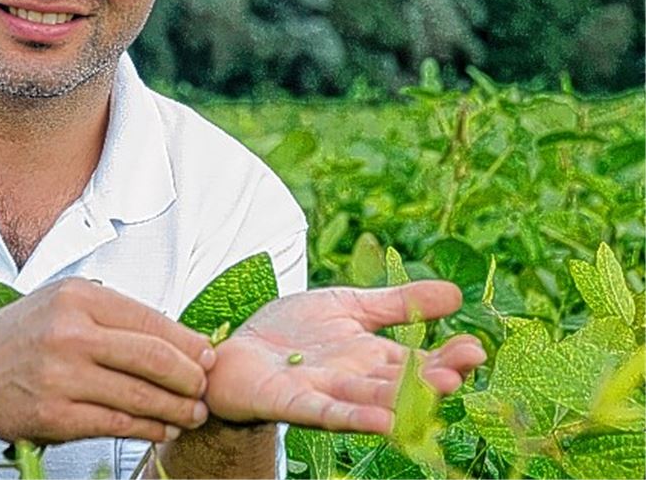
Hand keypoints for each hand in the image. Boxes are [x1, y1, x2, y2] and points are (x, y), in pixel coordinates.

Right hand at [0, 278, 215, 443]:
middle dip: (190, 377)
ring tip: (194, 413)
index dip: (188, 342)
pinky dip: (148, 428)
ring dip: (176, 408)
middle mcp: (69, 332)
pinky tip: (161, 428)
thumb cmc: (19, 338)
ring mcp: (61, 376)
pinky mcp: (54, 416)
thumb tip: (175, 336)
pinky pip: (117, 424)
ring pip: (139, 395)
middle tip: (206, 387)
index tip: (208, 356)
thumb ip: (111, 315)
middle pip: (152, 357)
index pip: (150, 320)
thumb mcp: (60, 304)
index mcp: (77, 297)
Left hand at [202, 281, 485, 433]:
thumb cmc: (293, 331)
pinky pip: (328, 413)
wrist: (237, 348)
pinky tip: (383, 420)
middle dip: (432, 376)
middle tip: (464, 367)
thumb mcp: (349, 305)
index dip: (447, 357)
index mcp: (373, 356)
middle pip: (401, 381)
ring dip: (404, 397)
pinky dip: (355, 416)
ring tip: (439, 389)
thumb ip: (397, 302)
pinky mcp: (294, 402)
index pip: (419, 359)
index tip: (477, 349)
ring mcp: (327, 393)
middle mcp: (356, 380)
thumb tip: (457, 293)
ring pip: (372, 398)